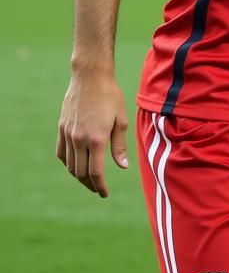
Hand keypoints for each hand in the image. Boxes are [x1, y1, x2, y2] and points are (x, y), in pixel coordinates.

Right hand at [56, 71, 128, 197]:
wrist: (90, 77)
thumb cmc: (110, 96)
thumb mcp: (120, 120)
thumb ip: (119, 146)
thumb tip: (122, 167)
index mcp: (96, 139)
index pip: (96, 172)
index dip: (100, 186)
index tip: (104, 194)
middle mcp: (79, 139)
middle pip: (81, 172)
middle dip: (90, 184)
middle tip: (98, 189)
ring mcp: (68, 134)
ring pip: (70, 165)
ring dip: (79, 176)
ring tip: (89, 179)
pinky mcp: (61, 129)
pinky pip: (62, 153)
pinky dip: (68, 163)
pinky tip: (76, 165)